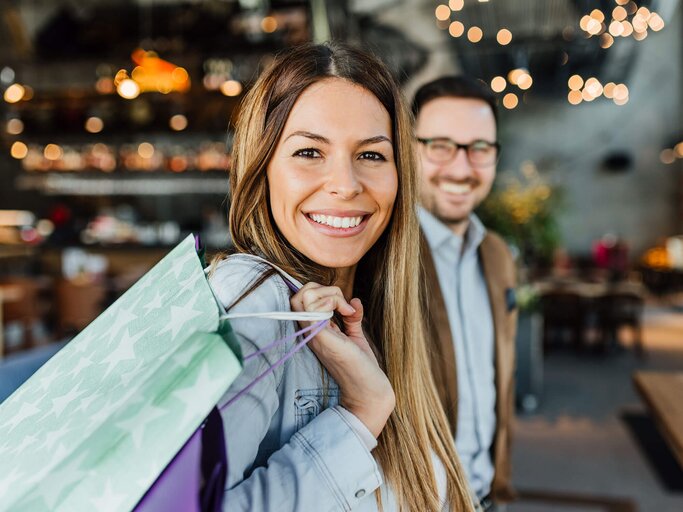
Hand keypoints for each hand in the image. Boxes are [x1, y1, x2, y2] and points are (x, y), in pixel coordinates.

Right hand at [290, 283, 394, 437]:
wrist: (369, 391)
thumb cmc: (361, 366)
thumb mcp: (355, 335)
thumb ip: (351, 317)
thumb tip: (354, 299)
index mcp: (314, 330)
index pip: (301, 298)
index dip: (321, 292)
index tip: (344, 306)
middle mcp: (310, 332)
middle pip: (298, 294)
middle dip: (324, 289)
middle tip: (344, 305)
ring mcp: (314, 336)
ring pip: (304, 297)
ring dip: (330, 296)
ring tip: (347, 311)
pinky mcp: (323, 339)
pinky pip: (314, 311)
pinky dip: (332, 304)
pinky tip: (348, 314)